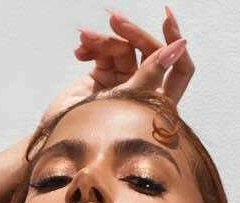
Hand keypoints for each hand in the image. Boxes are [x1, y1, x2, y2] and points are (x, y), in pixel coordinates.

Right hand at [37, 6, 194, 127]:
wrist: (58, 147)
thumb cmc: (98, 137)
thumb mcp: (128, 101)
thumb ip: (152, 73)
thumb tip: (179, 46)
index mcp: (161, 104)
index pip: (180, 69)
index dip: (176, 43)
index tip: (167, 18)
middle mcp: (145, 93)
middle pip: (150, 52)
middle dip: (133, 34)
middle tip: (114, 21)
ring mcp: (124, 85)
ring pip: (124, 49)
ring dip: (103, 40)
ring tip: (84, 40)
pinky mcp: (103, 79)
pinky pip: (104, 53)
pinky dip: (92, 47)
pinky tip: (79, 51)